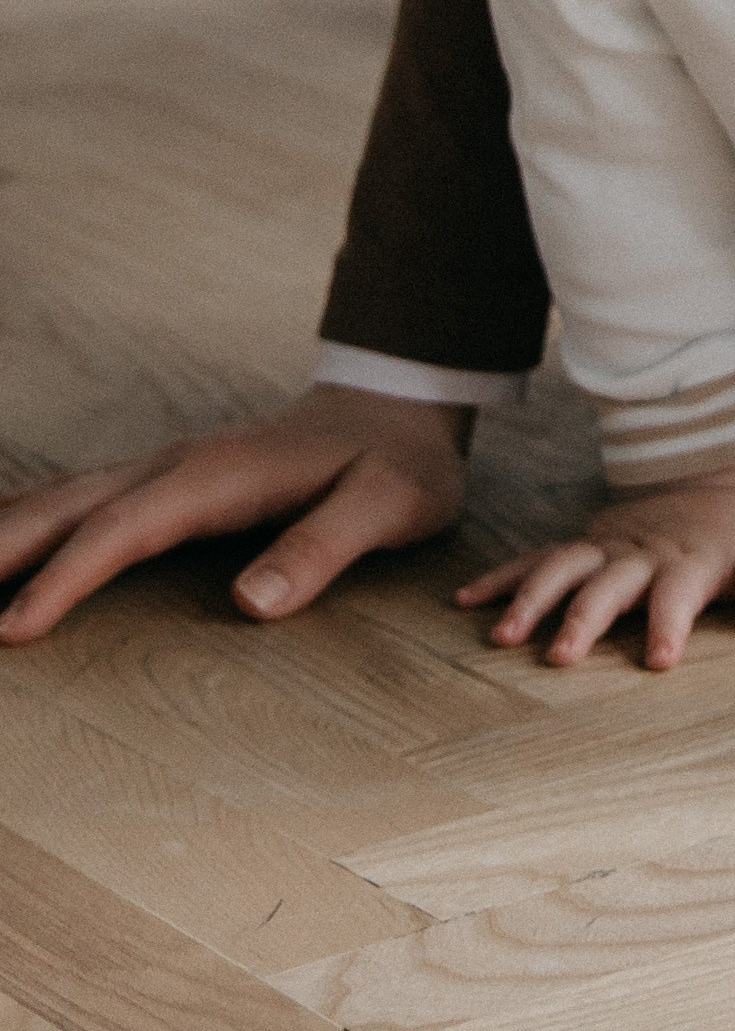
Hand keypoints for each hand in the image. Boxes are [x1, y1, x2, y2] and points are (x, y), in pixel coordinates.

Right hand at [0, 388, 470, 640]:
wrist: (400, 400)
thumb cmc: (398, 462)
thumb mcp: (388, 504)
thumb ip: (324, 547)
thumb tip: (252, 603)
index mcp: (221, 474)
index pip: (125, 528)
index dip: (68, 577)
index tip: (14, 629)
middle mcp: (178, 465)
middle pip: (70, 506)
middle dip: (0, 550)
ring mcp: (166, 469)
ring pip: (64, 498)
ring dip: (4, 534)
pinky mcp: (166, 482)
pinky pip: (82, 501)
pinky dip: (31, 521)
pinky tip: (2, 544)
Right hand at [456, 463, 734, 670]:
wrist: (696, 477)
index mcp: (688, 560)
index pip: (680, 592)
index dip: (671, 623)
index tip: (660, 660)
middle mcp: (639, 555)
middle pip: (609, 585)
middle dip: (585, 619)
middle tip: (561, 659)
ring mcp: (603, 548)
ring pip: (562, 569)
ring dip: (532, 600)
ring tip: (503, 638)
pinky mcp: (580, 546)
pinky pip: (534, 559)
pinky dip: (500, 577)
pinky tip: (466, 601)